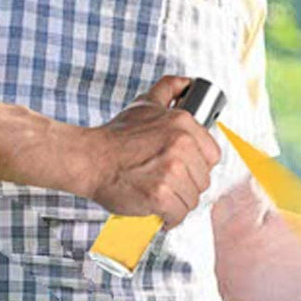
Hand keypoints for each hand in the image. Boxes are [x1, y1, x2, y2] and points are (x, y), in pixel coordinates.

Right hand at [73, 75, 221, 226]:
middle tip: (164, 181)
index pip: (212, 155)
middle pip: (203, 179)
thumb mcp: (146, 105)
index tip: (181, 168)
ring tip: (158, 194)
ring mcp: (172, 171)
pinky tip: (156, 210)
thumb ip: (169, 90)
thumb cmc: (116, 136)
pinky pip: (178, 214)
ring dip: (177, 202)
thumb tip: (188, 83)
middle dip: (186, 185)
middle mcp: (181, 145)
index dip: (197, 165)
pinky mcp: (160, 195)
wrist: (88, 158)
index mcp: (183, 124)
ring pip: (192, 199)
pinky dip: (169, 218)